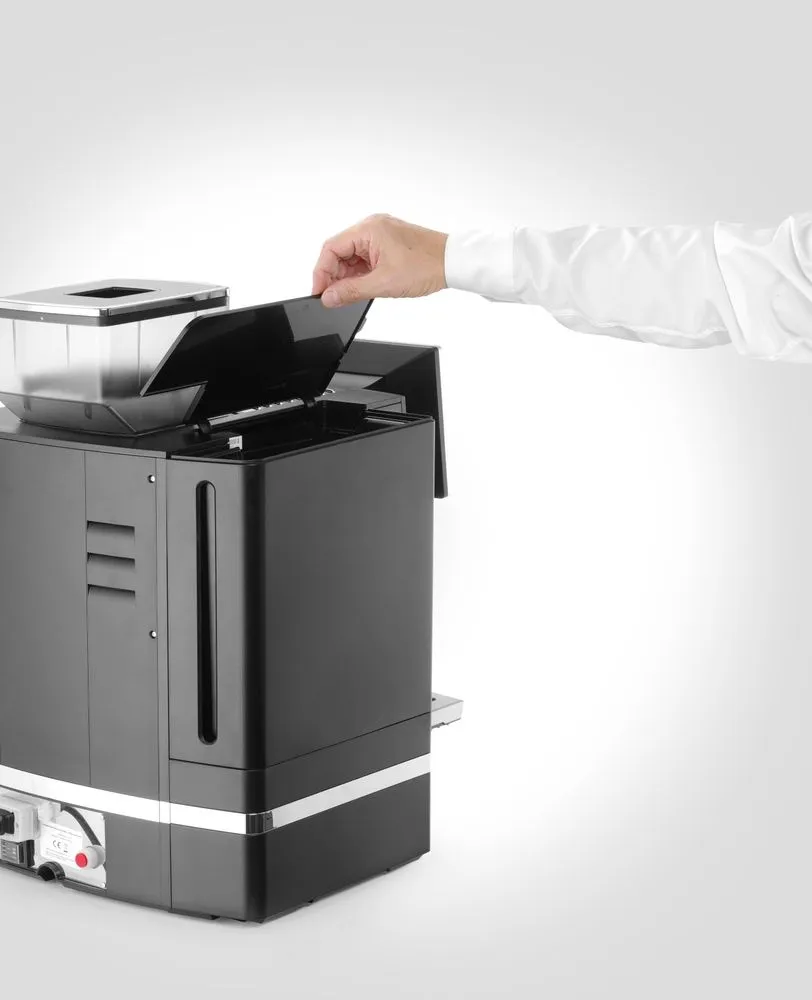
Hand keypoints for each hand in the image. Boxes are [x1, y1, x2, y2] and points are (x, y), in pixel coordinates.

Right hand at [312, 214, 447, 306]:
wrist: (454, 262)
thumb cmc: (427, 265)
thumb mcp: (383, 283)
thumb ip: (351, 291)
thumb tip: (329, 297)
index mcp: (368, 229)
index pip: (331, 249)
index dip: (321, 273)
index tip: (320, 292)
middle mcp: (373, 227)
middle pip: (340, 252)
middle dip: (335, 276)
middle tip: (335, 298)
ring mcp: (381, 234)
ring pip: (352, 256)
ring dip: (349, 276)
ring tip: (352, 295)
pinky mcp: (389, 243)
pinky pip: (366, 257)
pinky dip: (361, 273)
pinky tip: (364, 286)